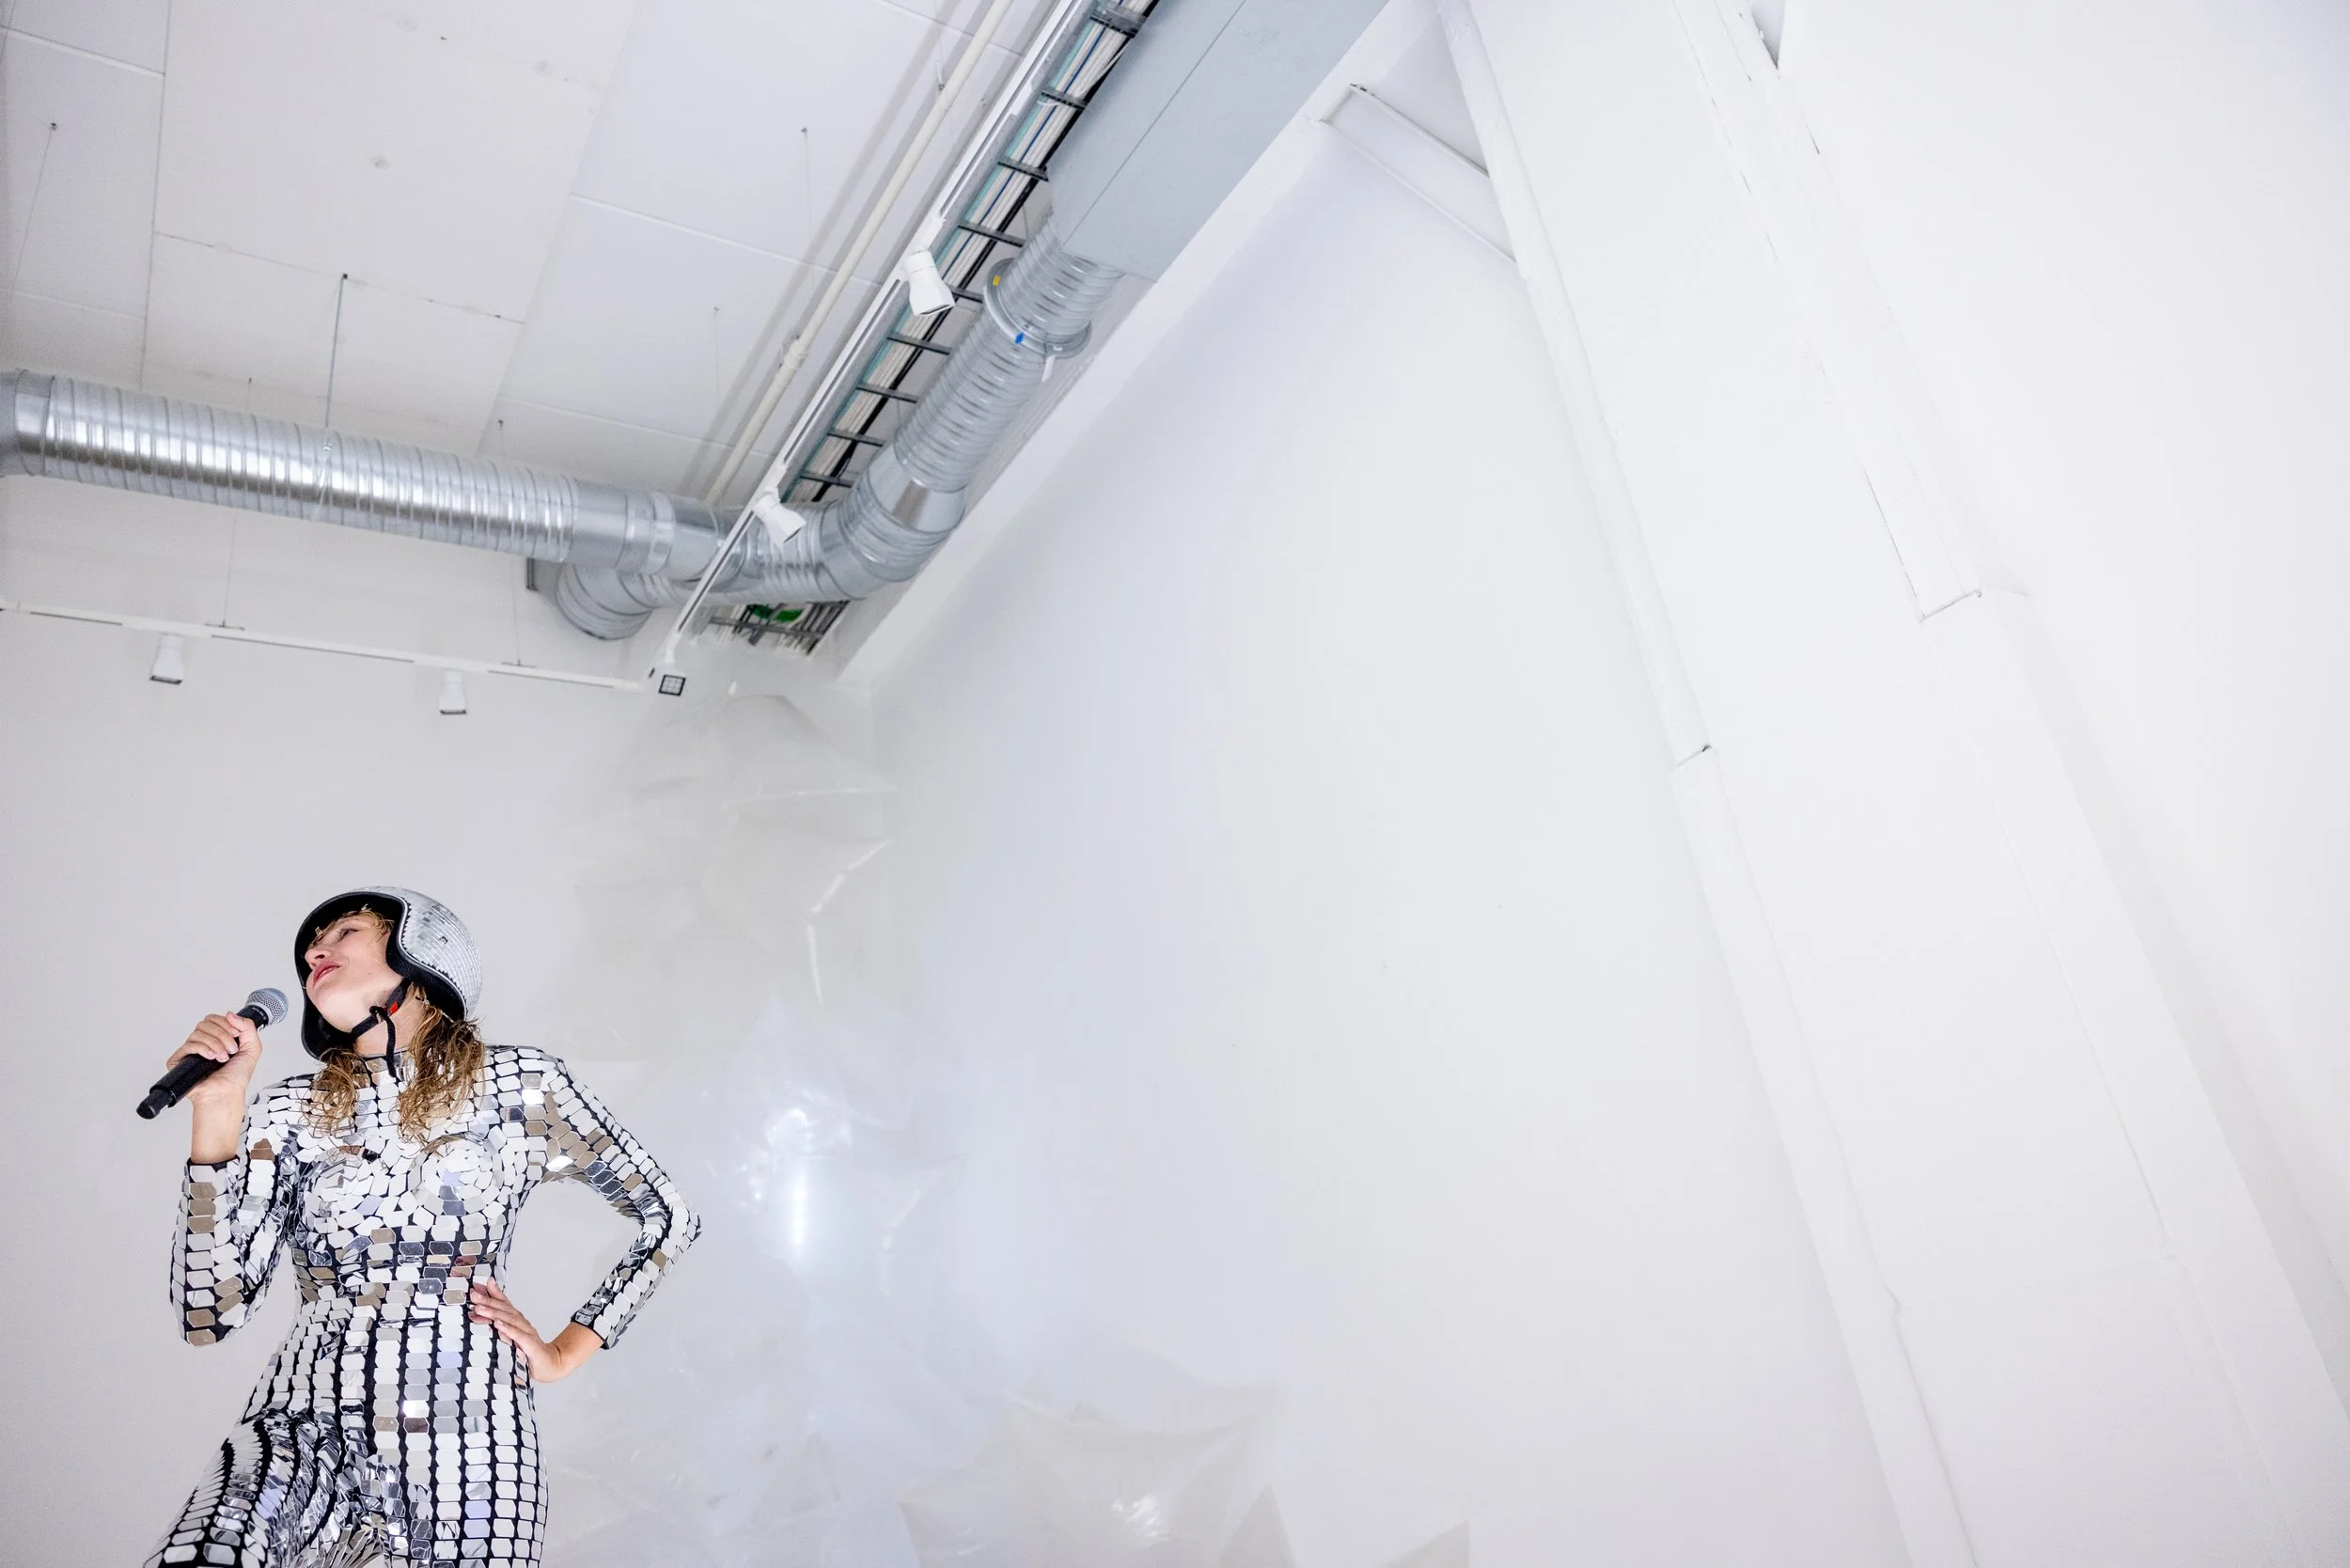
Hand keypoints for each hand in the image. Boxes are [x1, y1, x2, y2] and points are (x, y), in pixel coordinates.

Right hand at [173, 1013, 260, 1162]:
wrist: (226, 1094)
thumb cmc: (236, 1078)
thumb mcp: (252, 1048)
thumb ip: (247, 1027)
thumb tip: (231, 1014)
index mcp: (217, 1038)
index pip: (215, 1019)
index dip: (227, 1023)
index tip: (237, 1035)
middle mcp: (203, 1042)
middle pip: (206, 1023)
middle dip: (223, 1034)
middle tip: (231, 1049)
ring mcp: (191, 1051)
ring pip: (198, 1032)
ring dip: (215, 1043)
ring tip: (222, 1058)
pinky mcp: (179, 1060)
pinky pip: (188, 1045)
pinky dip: (203, 1048)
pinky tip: (211, 1058)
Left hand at [469, 1280, 600, 1382]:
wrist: (550, 1364)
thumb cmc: (528, 1351)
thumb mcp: (512, 1338)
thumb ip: (500, 1327)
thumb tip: (484, 1319)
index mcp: (516, 1320)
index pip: (504, 1304)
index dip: (491, 1294)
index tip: (477, 1286)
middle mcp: (522, 1323)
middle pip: (504, 1309)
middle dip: (488, 1301)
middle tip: (473, 1295)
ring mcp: (527, 1333)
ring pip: (510, 1320)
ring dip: (494, 1313)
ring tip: (480, 1308)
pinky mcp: (531, 1345)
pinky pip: (518, 1336)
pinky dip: (508, 1329)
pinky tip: (498, 1325)